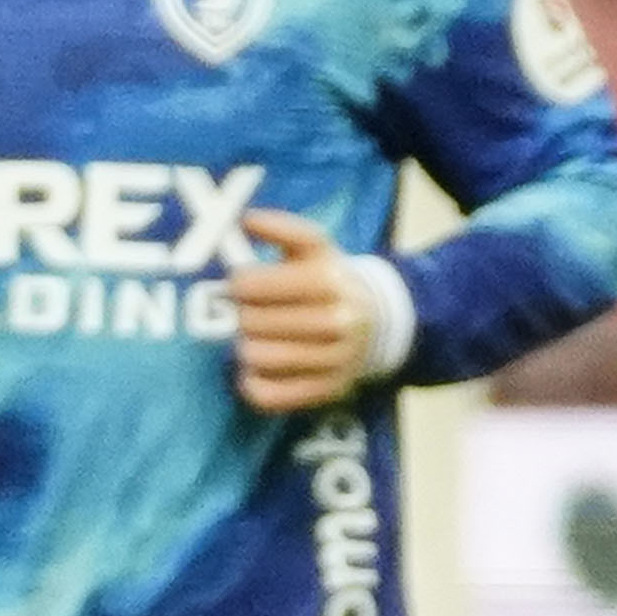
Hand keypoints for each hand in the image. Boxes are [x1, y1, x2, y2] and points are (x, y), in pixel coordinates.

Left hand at [228, 207, 380, 412]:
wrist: (377, 323)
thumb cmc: (329, 281)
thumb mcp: (314, 249)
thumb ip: (282, 229)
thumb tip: (247, 219)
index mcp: (328, 280)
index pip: (251, 285)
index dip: (239, 285)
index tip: (245, 286)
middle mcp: (336, 321)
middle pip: (249, 323)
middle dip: (243, 316)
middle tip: (252, 314)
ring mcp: (334, 360)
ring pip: (255, 358)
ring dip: (246, 349)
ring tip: (258, 339)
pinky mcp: (327, 390)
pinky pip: (267, 396)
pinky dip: (252, 384)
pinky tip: (258, 370)